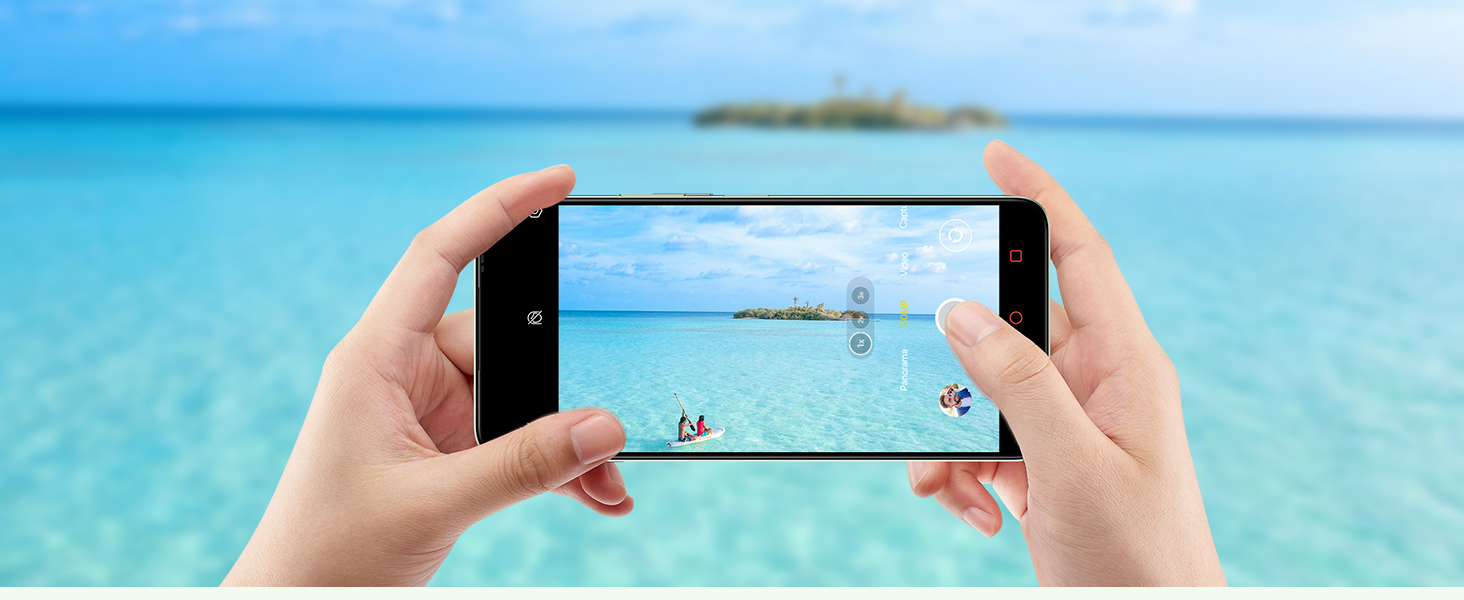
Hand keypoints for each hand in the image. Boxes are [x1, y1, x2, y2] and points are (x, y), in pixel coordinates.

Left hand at [224, 165, 631, 585]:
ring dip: (563, 440)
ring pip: (518, 397)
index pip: (441, 254)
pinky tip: (595, 494)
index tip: (560, 178)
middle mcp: (401, 371)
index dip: (499, 207)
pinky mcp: (445, 449)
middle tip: (607, 421)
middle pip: (502, 340)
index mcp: (375, 356)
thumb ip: (524, 465)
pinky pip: (514, 439)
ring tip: (606, 481)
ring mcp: (426, 411)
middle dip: (559, 381)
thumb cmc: (330, 553)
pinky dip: (553, 466)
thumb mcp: (434, 504)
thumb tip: (606, 428)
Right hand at [907, 141, 1225, 585]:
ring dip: (949, 434)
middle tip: (922, 378)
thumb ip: (1017, 384)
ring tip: (953, 484)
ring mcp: (1065, 426)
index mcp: (1124, 366)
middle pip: (1007, 329)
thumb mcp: (1070, 467)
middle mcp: (1094, 385)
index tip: (992, 157)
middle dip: (955, 359)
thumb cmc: (1138, 559)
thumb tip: (961, 310)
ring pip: (979, 391)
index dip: (1039, 199)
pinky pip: (978, 440)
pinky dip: (957, 471)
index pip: (1080, 257)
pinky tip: (972, 511)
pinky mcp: (1041, 464)